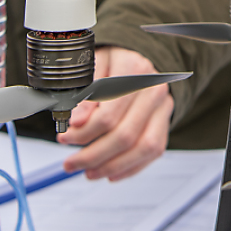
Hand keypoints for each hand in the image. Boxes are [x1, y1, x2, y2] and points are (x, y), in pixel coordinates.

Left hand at [58, 46, 173, 181]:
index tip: (65, 137)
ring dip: (112, 166)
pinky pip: (154, 151)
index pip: (109, 113)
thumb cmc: (112, 62)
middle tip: (71, 163)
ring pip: (142, 147)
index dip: (84, 132)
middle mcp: (153, 89)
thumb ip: (84, 92)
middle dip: (93, 155)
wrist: (136, 58)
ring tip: (89, 172)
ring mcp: (163, 106)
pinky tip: (111, 172)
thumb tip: (76, 121)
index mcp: (134, 70)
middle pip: (125, 134)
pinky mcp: (165, 121)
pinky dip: (131, 167)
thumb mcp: (93, 66)